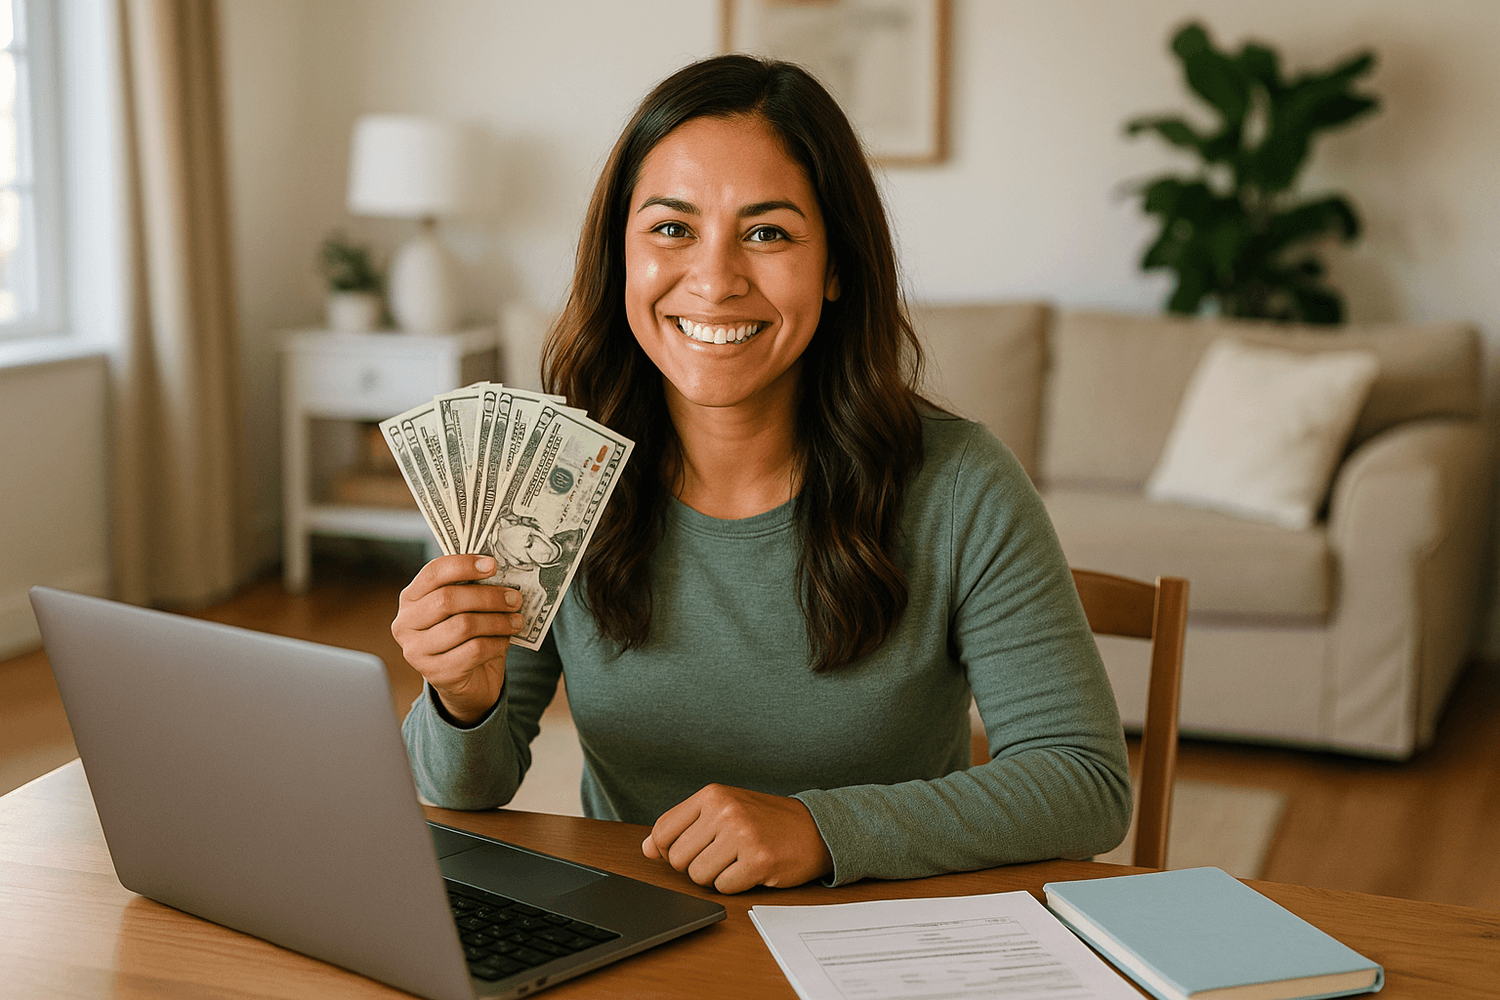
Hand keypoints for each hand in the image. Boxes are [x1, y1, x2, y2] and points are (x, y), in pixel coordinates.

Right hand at [391, 554, 523, 724]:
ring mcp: (417, 651)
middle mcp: (405, 624)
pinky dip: (497, 643)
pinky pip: (475, 650)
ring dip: (497, 621)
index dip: (463, 565)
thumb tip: (498, 571)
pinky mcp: (437, 673)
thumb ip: (471, 590)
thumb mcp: (464, 609)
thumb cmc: (465, 637)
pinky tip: (505, 641)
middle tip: (515, 598)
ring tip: (516, 621)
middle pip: (448, 599)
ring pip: (464, 626)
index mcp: (411, 599)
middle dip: (488, 596)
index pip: (433, 573)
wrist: (466, 682)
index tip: (492, 564)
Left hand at [641, 784, 833, 893]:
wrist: (814, 828)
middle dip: (695, 865)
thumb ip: (684, 826)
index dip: (666, 850)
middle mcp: (724, 810)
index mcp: (712, 794)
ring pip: (698, 876)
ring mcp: (742, 834)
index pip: (662, 831)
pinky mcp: (758, 860)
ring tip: (737, 860)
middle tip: (723, 854)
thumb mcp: (722, 811)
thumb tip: (647, 848)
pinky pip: (723, 888)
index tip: (687, 850)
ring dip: (715, 876)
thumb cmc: (764, 821)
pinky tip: (751, 869)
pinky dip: (735, 885)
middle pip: (677, 858)